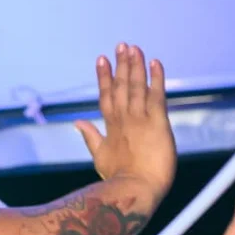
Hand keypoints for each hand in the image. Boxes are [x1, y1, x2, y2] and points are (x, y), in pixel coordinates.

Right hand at [75, 44, 175, 200]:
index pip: (107, 96)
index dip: (104, 77)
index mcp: (111, 126)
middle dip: (121, 65)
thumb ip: (90, 136)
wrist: (135, 189)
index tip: (102, 60)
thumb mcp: (100, 156)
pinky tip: (155, 63)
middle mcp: (124, 118)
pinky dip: (156, 78)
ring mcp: (140, 119)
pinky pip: (156, 95)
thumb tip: (78, 123)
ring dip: (135, 66)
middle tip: (120, 45)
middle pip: (121, 86)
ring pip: (137, 87)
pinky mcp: (157, 122)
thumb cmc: (118, 179)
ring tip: (133, 48)